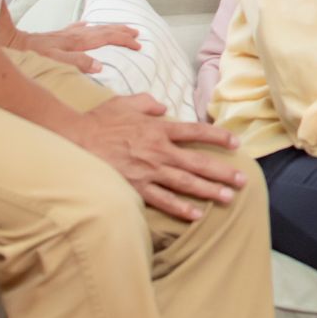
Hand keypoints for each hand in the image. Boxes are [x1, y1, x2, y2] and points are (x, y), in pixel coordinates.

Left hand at [24, 22, 140, 73]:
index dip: (124, 40)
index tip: (138, 44)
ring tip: (120, 27)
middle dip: (121, 30)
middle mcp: (73, 35)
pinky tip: (86, 23)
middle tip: (137, 33)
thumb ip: (77, 63)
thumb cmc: (31, 56)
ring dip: (108, 27)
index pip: (106, 38)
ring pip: (92, 28)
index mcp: (76, 42)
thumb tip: (99, 65)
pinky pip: (75, 28)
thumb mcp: (54, 62)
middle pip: (103, 29)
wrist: (9, 44)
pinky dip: (85, 26)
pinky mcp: (55, 36)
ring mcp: (64, 34)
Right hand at [65, 94, 245, 221]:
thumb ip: (147, 102)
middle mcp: (158, 151)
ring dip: (210, 191)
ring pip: (186, 183)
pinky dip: (180, 208)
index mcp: (157, 129)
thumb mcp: (124, 102)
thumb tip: (162, 105)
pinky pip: (162, 200)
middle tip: (243, 180)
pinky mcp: (136, 188)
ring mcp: (148, 171)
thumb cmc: (98, 121)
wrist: (73, 140)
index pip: (195, 132)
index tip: (236, 142)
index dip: (218, 136)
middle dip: (223, 171)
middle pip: (198, 162)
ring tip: (230, 198)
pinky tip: (197, 215)